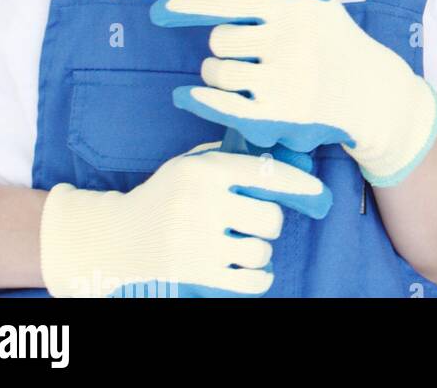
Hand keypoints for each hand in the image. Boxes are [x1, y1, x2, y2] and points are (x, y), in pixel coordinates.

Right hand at [40, 142, 330, 297]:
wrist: (116, 238)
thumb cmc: (164, 195)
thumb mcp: (190, 166)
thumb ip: (229, 160)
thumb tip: (280, 155)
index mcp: (204, 172)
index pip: (265, 175)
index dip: (299, 184)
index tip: (319, 192)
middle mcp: (201, 205)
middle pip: (269, 217)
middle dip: (270, 221)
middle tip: (257, 220)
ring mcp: (197, 243)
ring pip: (260, 250)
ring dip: (259, 250)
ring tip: (245, 244)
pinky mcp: (194, 274)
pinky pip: (249, 280)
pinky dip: (259, 277)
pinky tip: (252, 269)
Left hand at [151, 0, 436, 186]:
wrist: (368, 92)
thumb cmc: (331, 38)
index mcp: (294, 6)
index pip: (228, 0)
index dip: (188, 5)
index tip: (159, 12)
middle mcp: (290, 42)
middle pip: (218, 40)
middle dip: (223, 45)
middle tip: (247, 50)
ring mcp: (283, 82)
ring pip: (216, 73)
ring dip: (218, 74)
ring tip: (246, 75)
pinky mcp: (276, 118)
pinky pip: (219, 105)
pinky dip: (198, 99)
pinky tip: (188, 95)